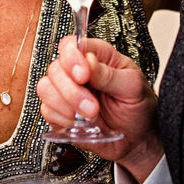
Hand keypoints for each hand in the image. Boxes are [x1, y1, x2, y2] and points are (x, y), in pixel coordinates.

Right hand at [36, 36, 162, 181]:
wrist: (137, 138)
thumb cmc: (137, 107)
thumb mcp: (132, 87)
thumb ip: (109, 73)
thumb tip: (88, 61)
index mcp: (97, 57)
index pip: (72, 45)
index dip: (72, 58)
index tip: (83, 75)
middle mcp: (78, 72)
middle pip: (55, 68)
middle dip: (72, 90)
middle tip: (93, 106)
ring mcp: (66, 92)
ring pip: (46, 88)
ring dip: (67, 105)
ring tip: (90, 115)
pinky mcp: (60, 112)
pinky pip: (47, 110)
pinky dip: (63, 119)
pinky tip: (80, 122)